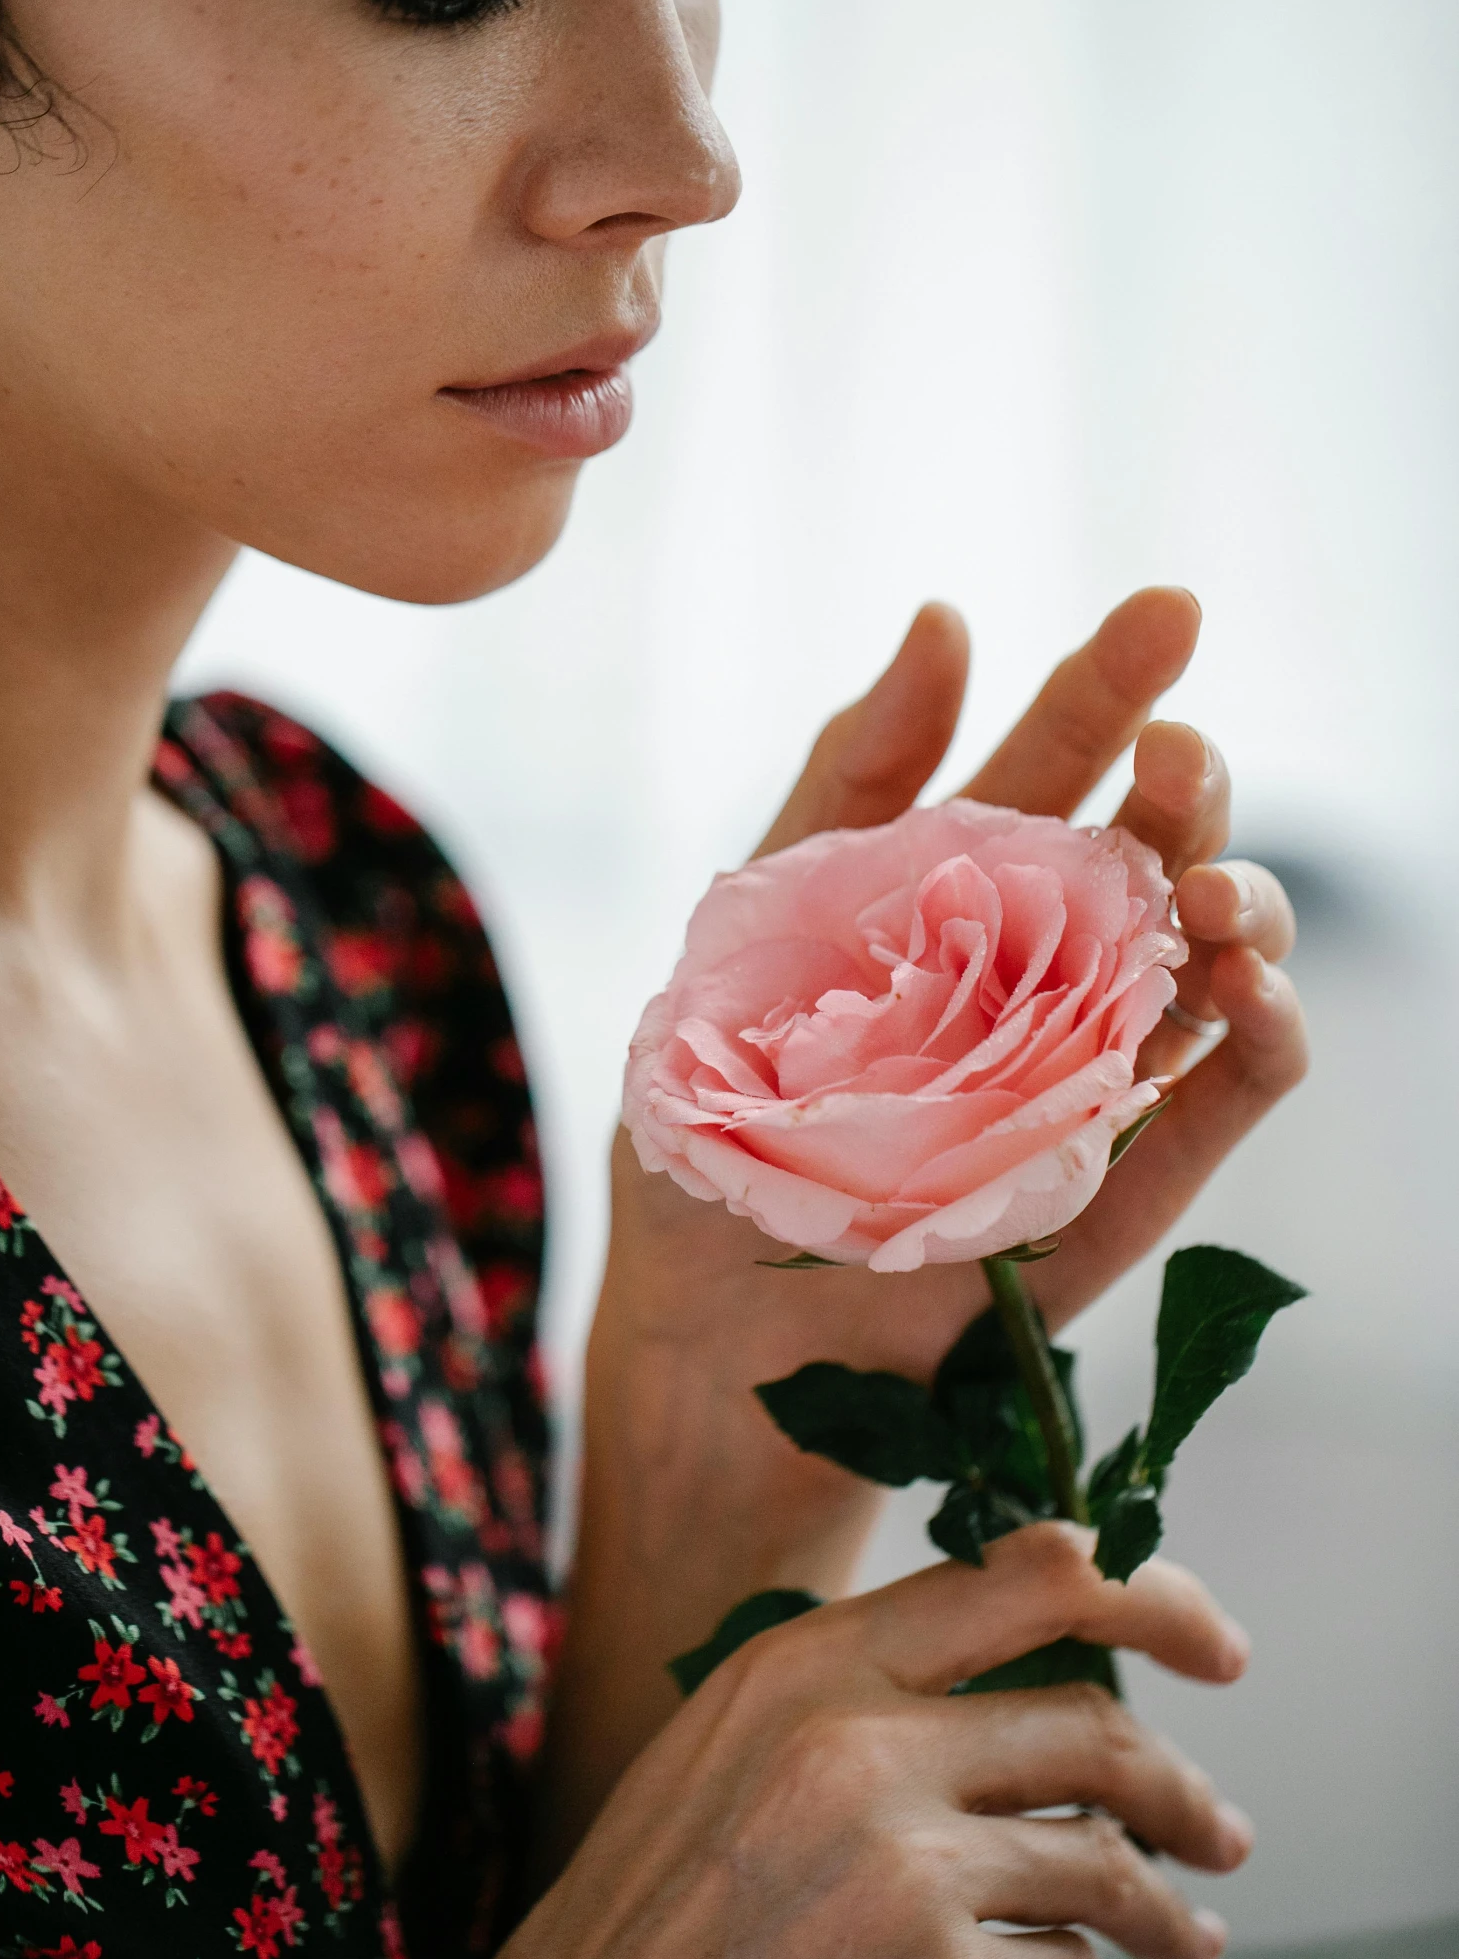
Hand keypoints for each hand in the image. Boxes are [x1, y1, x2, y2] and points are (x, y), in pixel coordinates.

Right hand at [306, 1530, 1253, 1958]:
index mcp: (802, 1666)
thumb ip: (858, 1700)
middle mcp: (861, 1746)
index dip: (1148, 1596)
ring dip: (1167, 1908)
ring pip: (1107, 1861)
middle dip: (1184, 1789)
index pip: (1020, 1578)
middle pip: (1095, 1728)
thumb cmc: (641, 1928)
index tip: (1208, 1638)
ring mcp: (912, 1873)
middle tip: (1218, 1829)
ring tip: (1186, 1936)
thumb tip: (1019, 1698)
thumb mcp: (725, 1753)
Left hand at [553, 590, 1305, 1845]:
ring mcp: (1079, 1084)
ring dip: (1240, 912)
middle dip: (1183, 789)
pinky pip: (1215, 1113)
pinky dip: (1259, 1051)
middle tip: (1180, 755)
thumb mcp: (752, 935)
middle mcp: (1026, 978)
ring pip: (1205, 969)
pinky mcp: (1110, 1195)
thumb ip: (850, 780)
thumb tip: (948, 614)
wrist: (698, 1349)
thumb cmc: (708, 1136)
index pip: (1040, 770)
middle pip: (1142, 856)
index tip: (1171, 609)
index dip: (1106, 688)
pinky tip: (1257, 998)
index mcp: (938, 902)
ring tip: (1215, 896)